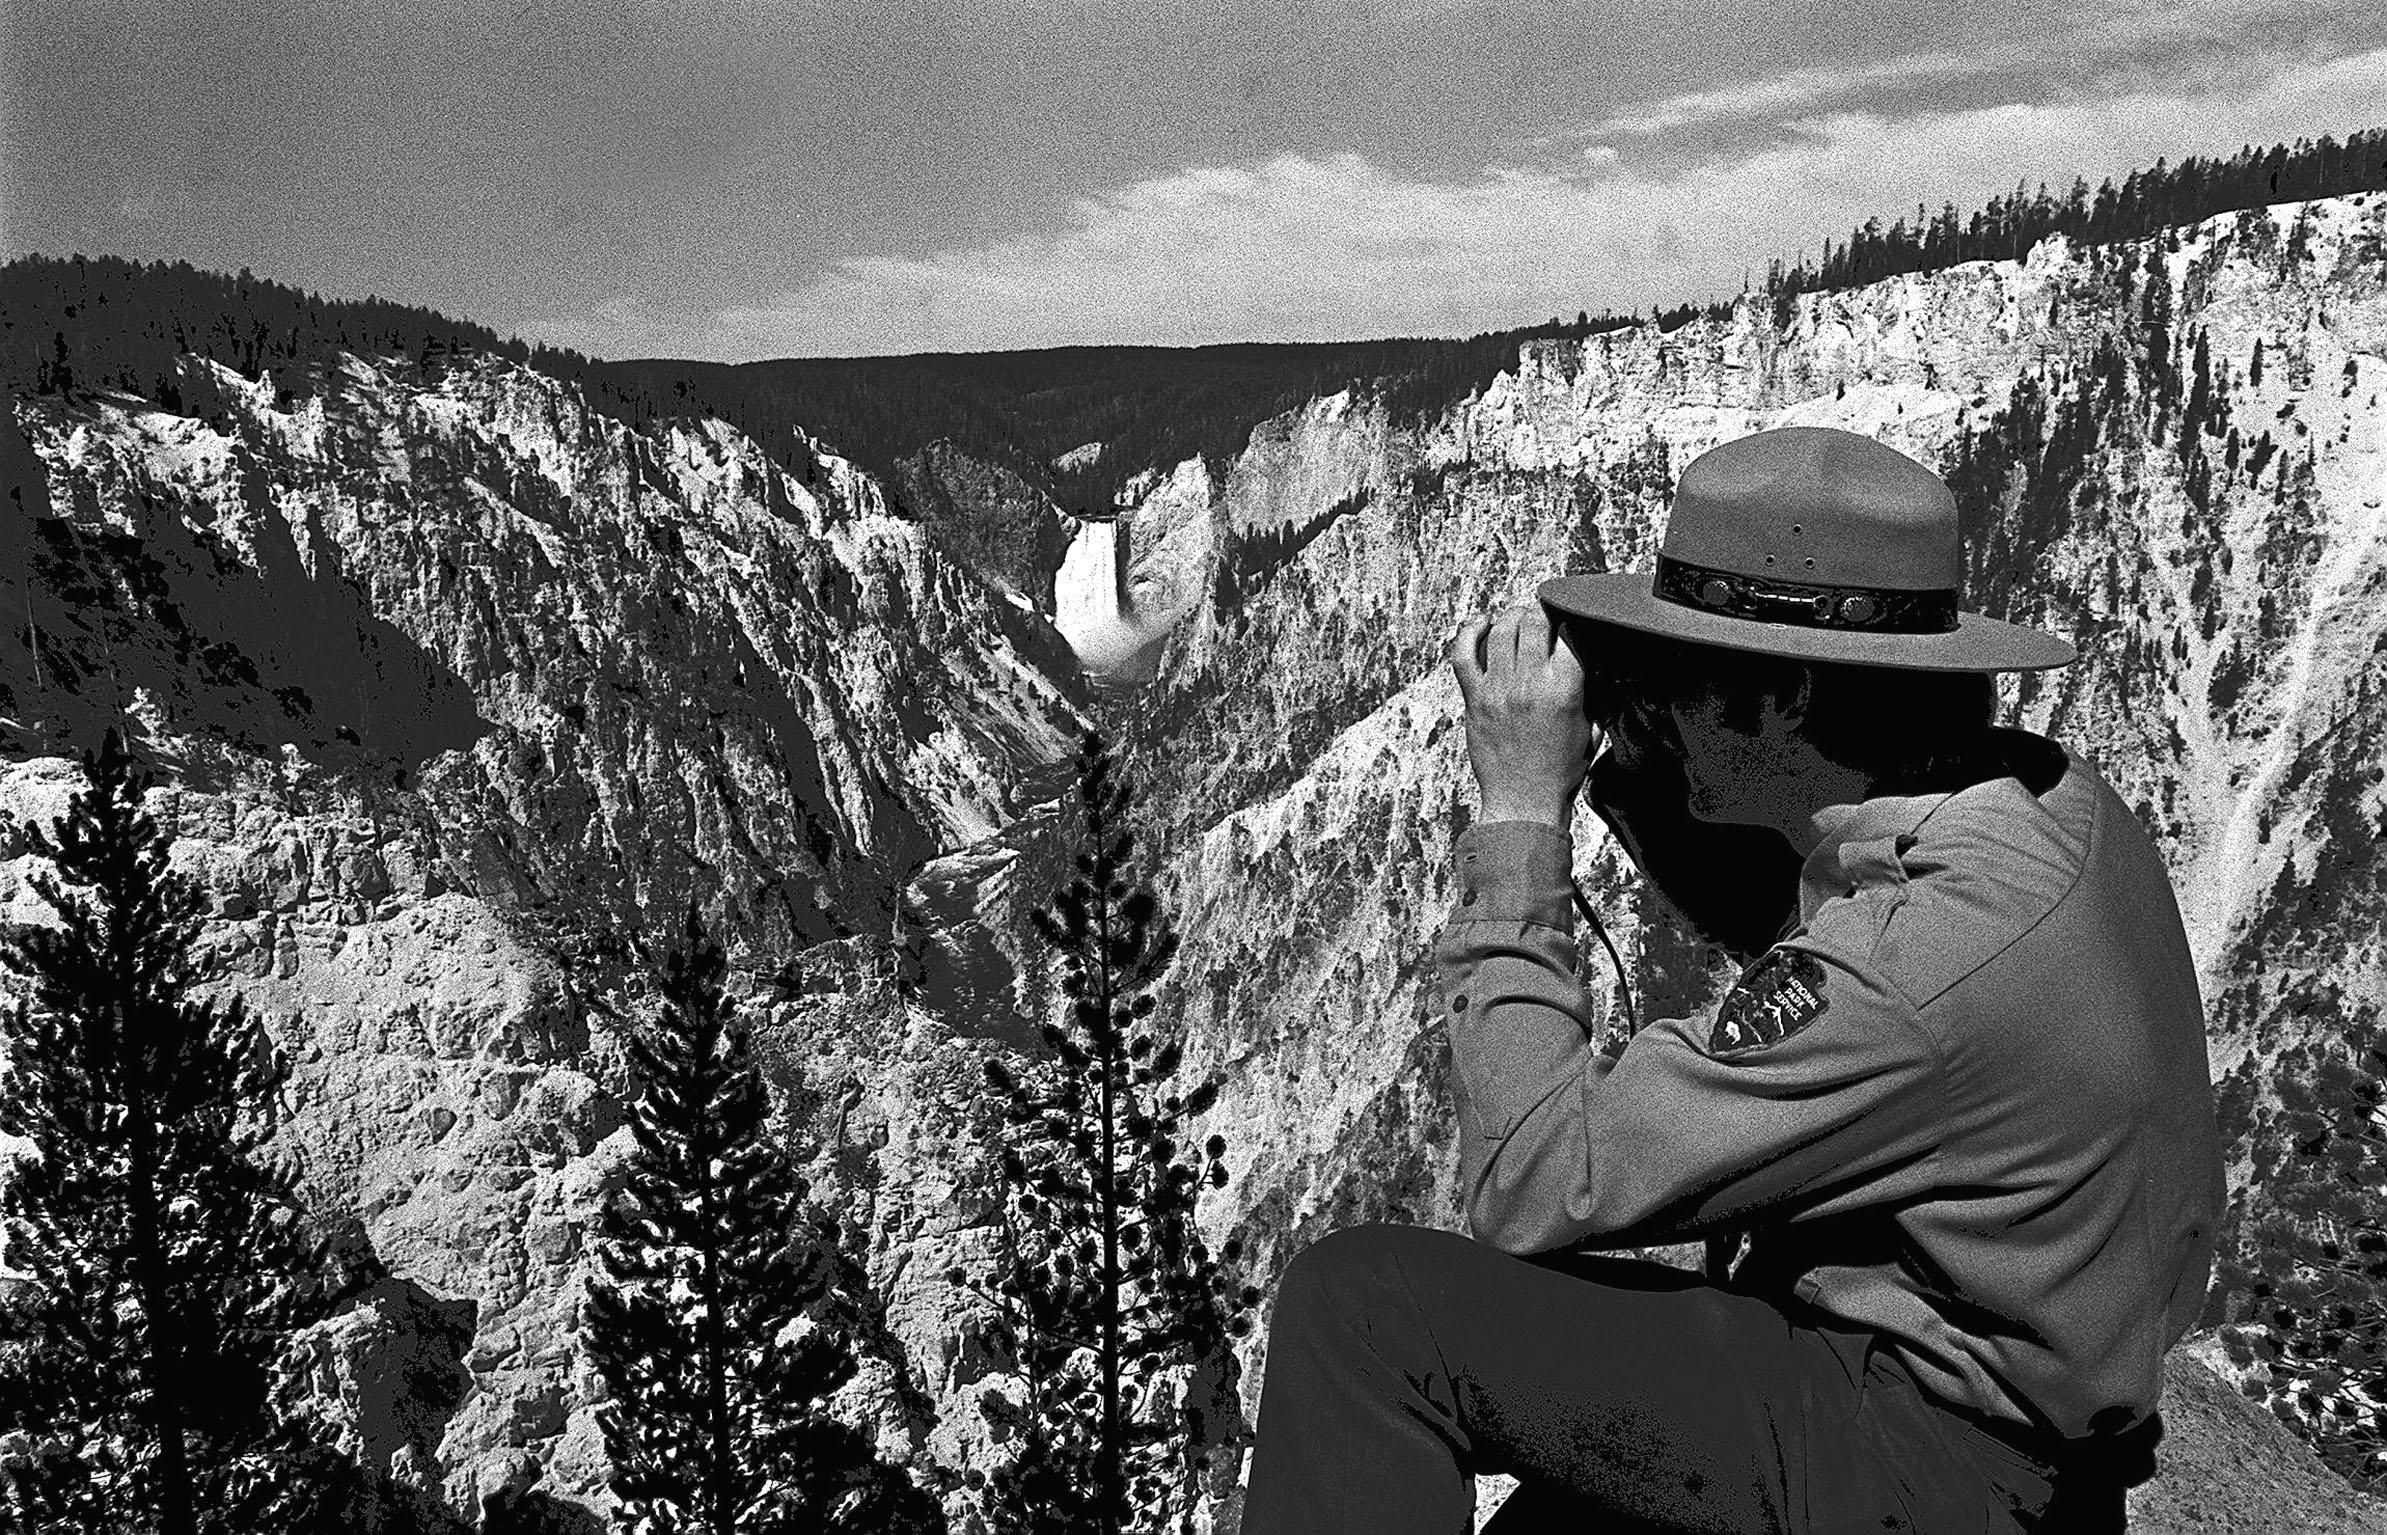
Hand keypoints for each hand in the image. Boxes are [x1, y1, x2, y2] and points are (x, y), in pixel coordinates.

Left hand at [1448, 602, 1596, 828]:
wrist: (1524, 802)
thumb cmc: (1559, 770)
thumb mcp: (1590, 728)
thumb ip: (1588, 692)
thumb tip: (1583, 662)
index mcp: (1564, 690)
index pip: (1569, 633)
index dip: (1573, 621)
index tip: (1573, 621)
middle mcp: (1528, 683)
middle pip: (1533, 621)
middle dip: (1542, 611)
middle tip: (1545, 615)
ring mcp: (1497, 689)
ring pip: (1501, 630)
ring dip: (1512, 616)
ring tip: (1519, 619)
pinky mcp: (1474, 698)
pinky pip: (1463, 653)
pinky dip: (1470, 631)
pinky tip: (1482, 623)